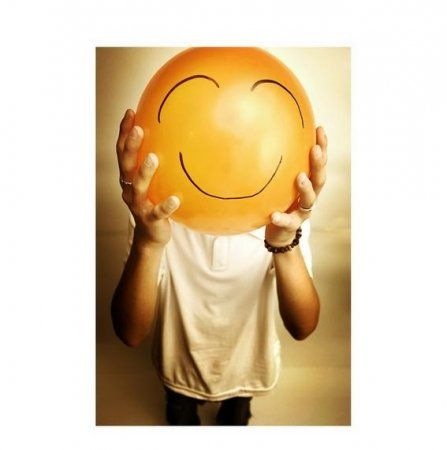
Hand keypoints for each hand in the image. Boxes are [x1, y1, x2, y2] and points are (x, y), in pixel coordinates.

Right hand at [116, 109, 179, 247]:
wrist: (151, 236)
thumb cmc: (154, 203)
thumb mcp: (154, 182)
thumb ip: (158, 164)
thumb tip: (177, 138)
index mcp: (128, 177)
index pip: (122, 151)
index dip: (124, 132)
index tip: (130, 112)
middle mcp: (129, 189)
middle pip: (126, 165)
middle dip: (130, 146)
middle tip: (138, 128)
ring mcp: (138, 205)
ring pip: (138, 187)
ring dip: (144, 172)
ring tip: (153, 158)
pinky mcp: (150, 220)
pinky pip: (158, 213)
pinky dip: (165, 206)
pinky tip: (176, 199)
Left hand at [265, 127, 327, 246]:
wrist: (280, 233)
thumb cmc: (280, 202)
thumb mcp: (282, 183)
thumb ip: (279, 166)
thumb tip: (264, 136)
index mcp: (309, 183)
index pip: (318, 162)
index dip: (322, 146)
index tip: (319, 129)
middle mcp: (310, 195)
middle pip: (320, 178)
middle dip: (319, 163)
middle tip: (315, 149)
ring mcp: (303, 211)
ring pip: (310, 199)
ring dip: (306, 188)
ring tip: (300, 177)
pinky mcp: (292, 225)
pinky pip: (288, 222)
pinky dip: (282, 218)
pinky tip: (274, 215)